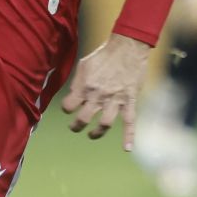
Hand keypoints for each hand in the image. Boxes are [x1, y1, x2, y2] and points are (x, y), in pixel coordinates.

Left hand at [60, 33, 151, 150]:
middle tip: (75, 127)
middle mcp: (98, 96)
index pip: (68, 106)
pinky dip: (129, 136)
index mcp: (85, 86)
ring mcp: (115, 100)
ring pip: (104, 124)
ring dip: (96, 133)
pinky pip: (130, 122)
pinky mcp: (129, 101)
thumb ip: (77, 82)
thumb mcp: (84, 64)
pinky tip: (127, 148)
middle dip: (76, 126)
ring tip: (92, 135)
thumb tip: (73, 95)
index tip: (69, 108)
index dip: (67, 108)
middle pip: (83, 119)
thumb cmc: (105, 54)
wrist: (128, 47)